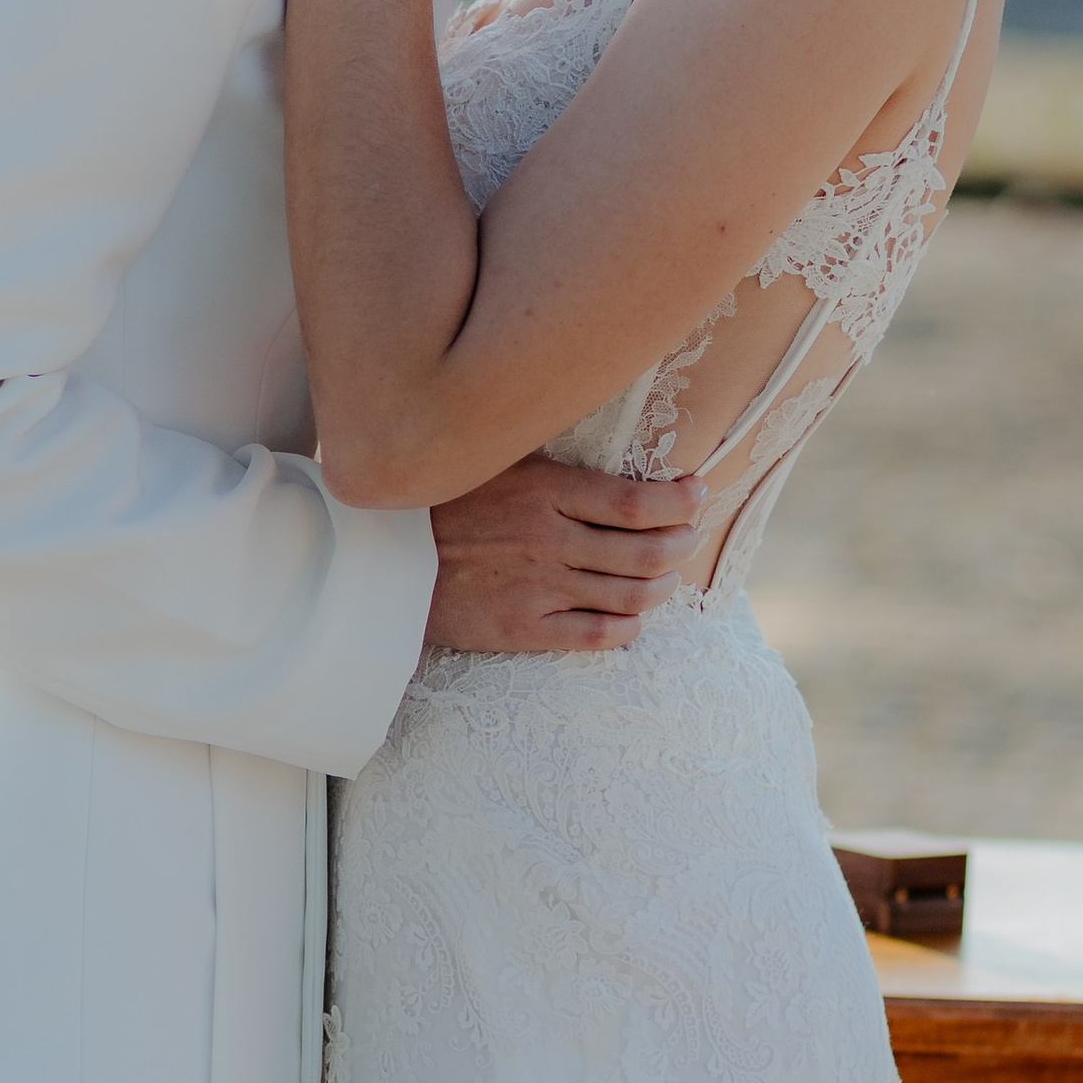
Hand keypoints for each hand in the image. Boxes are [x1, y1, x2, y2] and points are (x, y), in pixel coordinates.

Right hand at [426, 454, 707, 655]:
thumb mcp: (496, 461)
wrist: (385, 559)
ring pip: (630, 595)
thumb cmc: (442, 502)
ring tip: (666, 578)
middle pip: (646, 551)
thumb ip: (551, 460)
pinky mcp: (523, 627)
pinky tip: (633, 619)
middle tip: (687, 539)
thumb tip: (605, 447)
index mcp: (545, 491)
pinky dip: (627, 628)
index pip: (636, 503)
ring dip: (661, 587)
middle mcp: (550, 539)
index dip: (679, 503)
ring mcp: (539, 587)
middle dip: (680, 546)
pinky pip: (596, 635)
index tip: (697, 494)